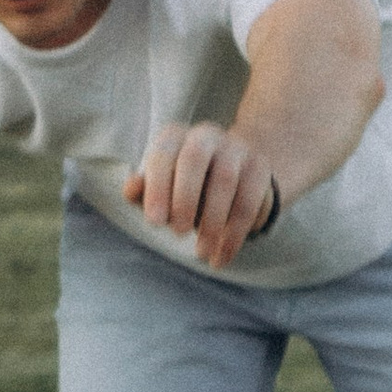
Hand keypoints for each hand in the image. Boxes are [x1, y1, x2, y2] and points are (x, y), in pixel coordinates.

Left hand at [126, 123, 276, 269]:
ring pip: (225, 180)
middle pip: (194, 159)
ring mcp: (236, 148)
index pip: (163, 155)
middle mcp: (205, 135)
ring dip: (211, 221)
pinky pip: (248, 200)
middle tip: (177, 233)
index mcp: (175, 137)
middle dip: (184, 198)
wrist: (236, 170)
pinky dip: (234, 233)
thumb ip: (144, 189)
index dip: (157, 188)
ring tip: (200, 251)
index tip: (154, 222)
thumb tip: (131, 190)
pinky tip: (222, 255)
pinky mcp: (260, 168)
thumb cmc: (185, 184)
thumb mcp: (162, 185)